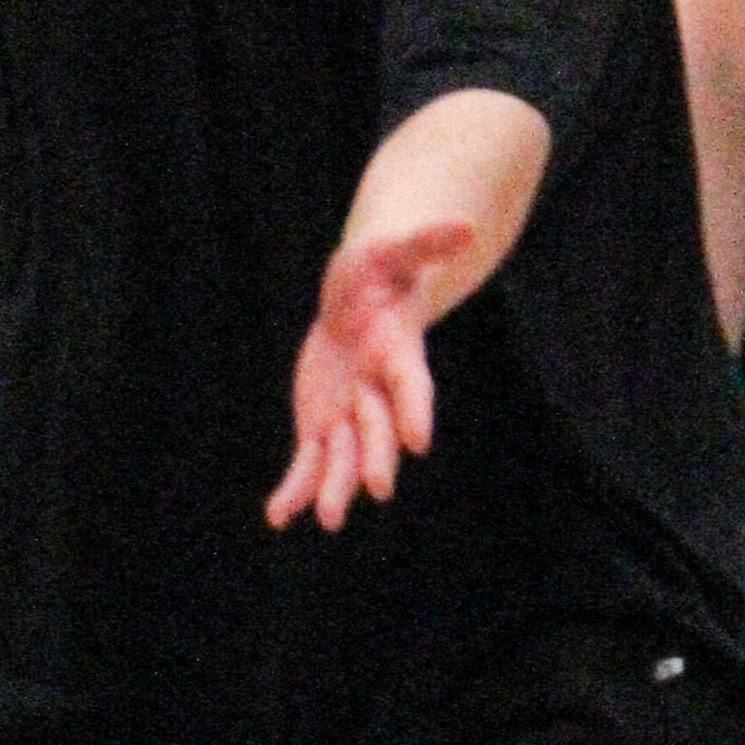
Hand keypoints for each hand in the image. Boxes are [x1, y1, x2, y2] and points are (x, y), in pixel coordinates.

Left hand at [265, 222, 473, 530]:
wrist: (360, 300)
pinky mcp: (323, 425)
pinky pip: (309, 462)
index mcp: (398, 353)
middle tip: (379, 488)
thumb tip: (466, 226)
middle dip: (379, 457)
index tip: (420, 440)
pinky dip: (295, 489)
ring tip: (328, 519)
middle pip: (380, 430)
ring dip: (336, 487)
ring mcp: (351, 414)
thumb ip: (427, 241)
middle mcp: (378, 393)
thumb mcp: (393, 249)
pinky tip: (278, 516)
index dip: (414, 410)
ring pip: (345, 458)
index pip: (411, 386)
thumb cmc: (379, 271)